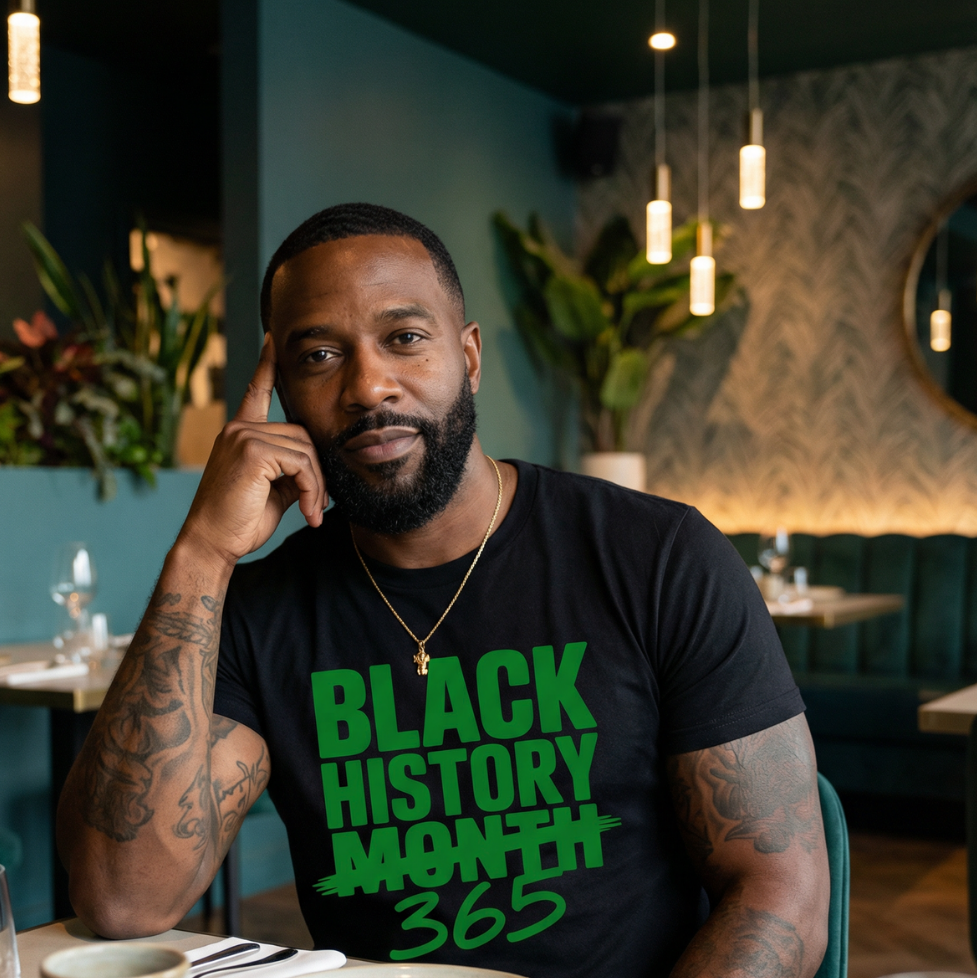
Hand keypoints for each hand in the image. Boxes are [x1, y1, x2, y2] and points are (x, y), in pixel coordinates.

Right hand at [177, 333, 327, 570]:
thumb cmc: (240, 522)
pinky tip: (307, 512)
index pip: (257, 392)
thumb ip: (291, 469)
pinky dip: (312, 489)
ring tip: (312, 512)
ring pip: (306, 451)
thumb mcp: (273, 490)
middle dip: (317, 473)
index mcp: (240, 434)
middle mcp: (239, 429)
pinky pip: (302, 463)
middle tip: (317, 506)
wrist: (212, 544)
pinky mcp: (252, 451)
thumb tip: (317, 466)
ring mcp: (244, 437)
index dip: (267, 366)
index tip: (273, 341)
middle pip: (302, 435)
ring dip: (317, 486)